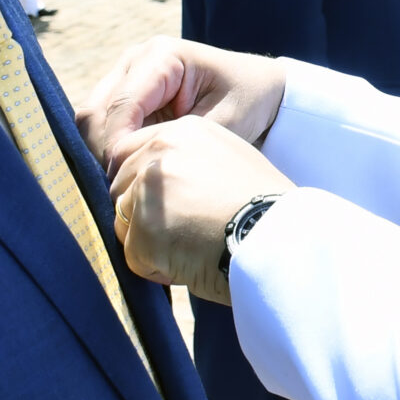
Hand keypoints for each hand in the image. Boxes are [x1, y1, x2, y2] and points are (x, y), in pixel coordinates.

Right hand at [77, 38, 286, 164]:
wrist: (259, 88)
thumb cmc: (247, 101)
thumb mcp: (222, 122)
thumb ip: (178, 141)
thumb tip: (135, 164)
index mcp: (162, 56)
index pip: (122, 105)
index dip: (117, 145)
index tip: (126, 179)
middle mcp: (136, 60)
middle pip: (95, 111)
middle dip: (103, 152)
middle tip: (121, 188)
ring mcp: (126, 75)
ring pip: (91, 120)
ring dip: (101, 153)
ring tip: (124, 183)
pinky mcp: (124, 93)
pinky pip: (102, 126)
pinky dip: (108, 150)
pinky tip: (127, 173)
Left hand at [108, 116, 293, 306]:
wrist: (279, 237)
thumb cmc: (265, 208)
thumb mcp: (230, 162)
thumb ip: (188, 163)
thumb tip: (154, 183)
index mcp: (183, 130)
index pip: (131, 152)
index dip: (142, 185)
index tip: (167, 206)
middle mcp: (161, 151)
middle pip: (120, 186)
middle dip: (142, 214)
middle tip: (186, 231)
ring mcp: (149, 188)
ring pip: (123, 221)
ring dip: (149, 241)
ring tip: (193, 245)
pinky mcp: (144, 226)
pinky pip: (133, 256)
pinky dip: (156, 268)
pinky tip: (190, 262)